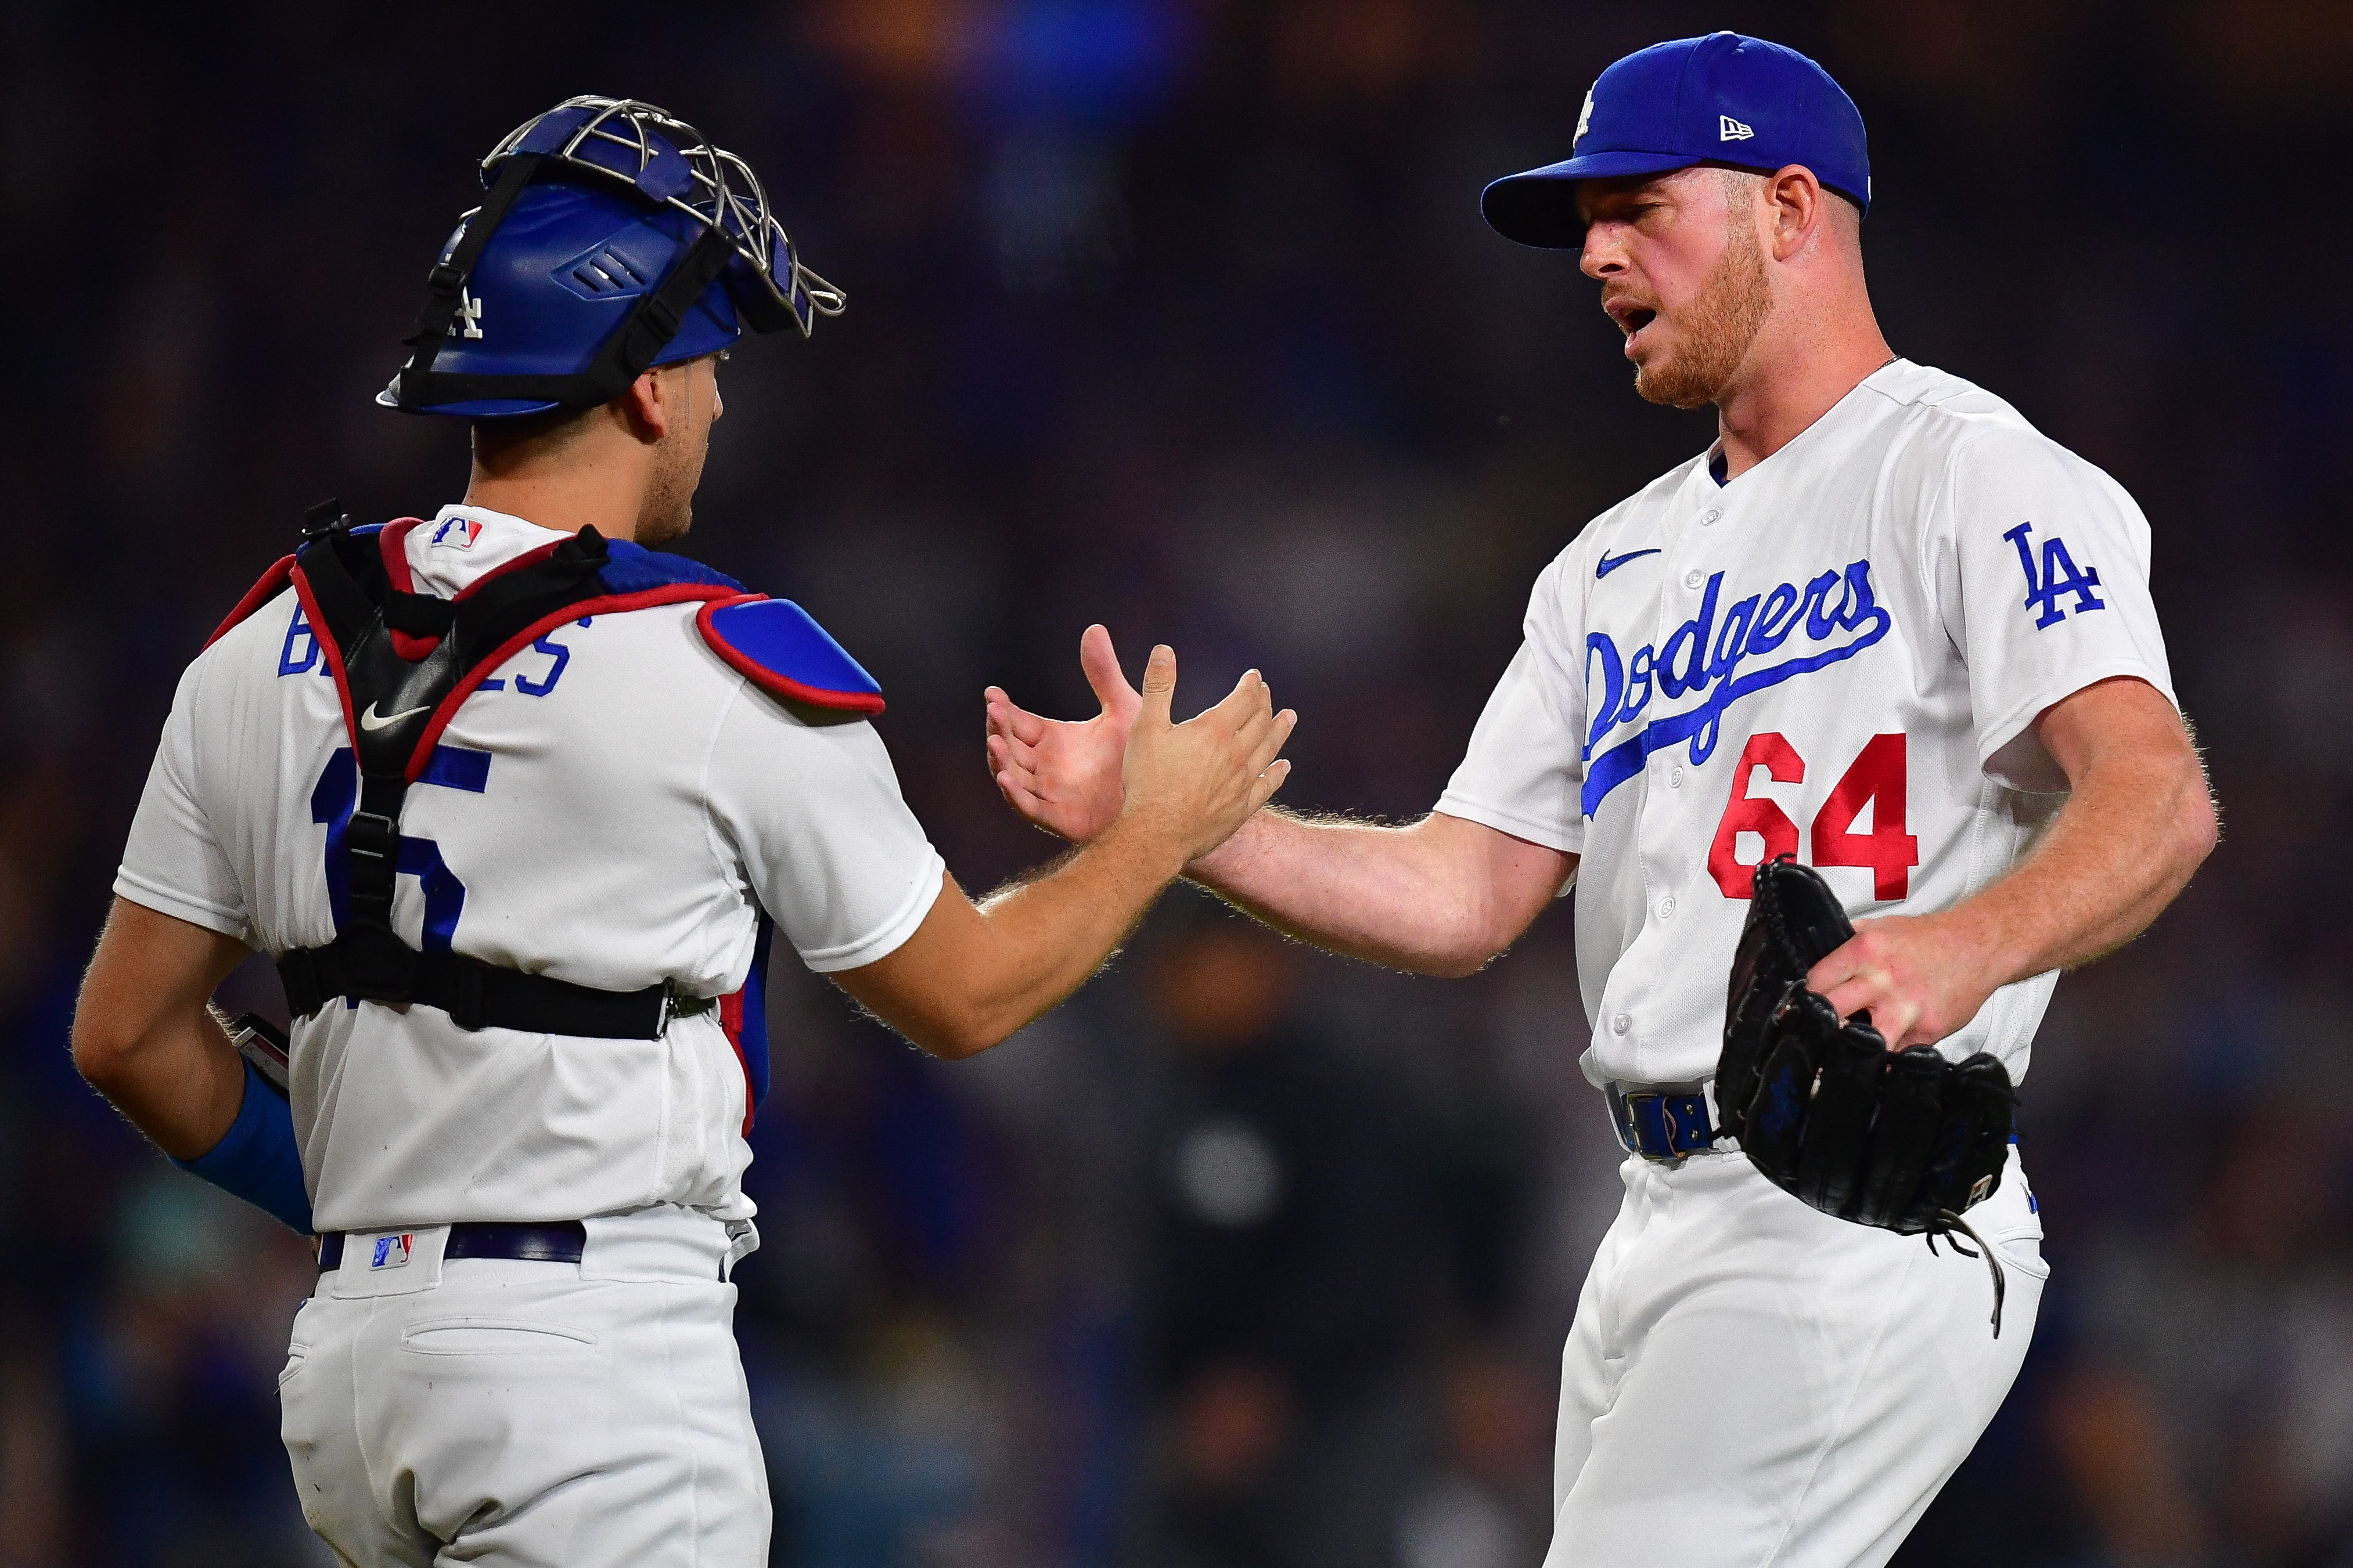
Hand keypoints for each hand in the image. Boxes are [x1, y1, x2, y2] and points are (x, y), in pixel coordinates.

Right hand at [985, 624, 1138, 843]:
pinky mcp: (1058, 817)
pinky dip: (1014, 795)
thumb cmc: (1140, 758)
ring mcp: (1048, 792)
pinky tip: (1006, 778)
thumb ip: (1104, 674)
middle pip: (1010, 746)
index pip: (1019, 721)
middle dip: (999, 730)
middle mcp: (1045, 765)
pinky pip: (1029, 807)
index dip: (1003, 709)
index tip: (992, 694)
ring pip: (1013, 776)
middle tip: (994, 712)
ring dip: (1000, 760)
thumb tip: (1094, 629)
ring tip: (995, 743)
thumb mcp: (1121, 708)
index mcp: (1053, 739)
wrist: (1160, 801)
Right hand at [1112, 643, 1294, 867]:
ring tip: (1289, 718)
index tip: (1255, 677)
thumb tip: (1163, 651)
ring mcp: (1242, 782)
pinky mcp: (1242, 808)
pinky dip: (1278, 773)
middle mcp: (1236, 753)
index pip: (1244, 698)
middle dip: (1265, 703)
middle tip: (1267, 694)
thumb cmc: (1147, 781)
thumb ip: (1158, 687)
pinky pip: (1267, 785)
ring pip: (1270, 749)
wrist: (1156, 834)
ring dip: (1280, 730)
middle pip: (1261, 721)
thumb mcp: (1146, 727)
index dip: (1251, 685)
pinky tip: (1284, 767)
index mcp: (1215, 730)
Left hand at [1805, 912, 1998, 1049]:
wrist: (1978, 945)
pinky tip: (1876, 1059)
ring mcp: (1907, 1008)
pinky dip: (1885, 1059)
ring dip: (1849, 1049)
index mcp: (1865, 950)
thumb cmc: (1928, 938)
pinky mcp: (1929, 1030)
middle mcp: (1884, 979)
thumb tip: (1812, 962)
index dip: (1804, 998)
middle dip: (1817, 1026)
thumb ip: (1846, 943)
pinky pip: (1898, 1054)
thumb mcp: (1879, 927)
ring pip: (1865, 1041)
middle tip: (1811, 1036)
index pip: (1817, 981)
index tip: (1799, 1010)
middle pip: (1833, 1012)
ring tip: (1838, 1055)